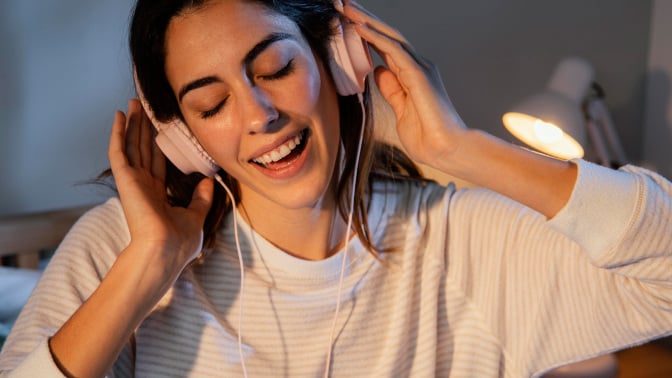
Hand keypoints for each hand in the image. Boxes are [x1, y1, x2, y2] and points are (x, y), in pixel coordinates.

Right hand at [108, 99, 213, 273]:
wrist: (165, 251)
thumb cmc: (179, 242)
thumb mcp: (196, 216)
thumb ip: (201, 197)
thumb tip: (209, 180)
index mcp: (156, 195)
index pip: (156, 162)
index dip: (157, 143)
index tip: (161, 127)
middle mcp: (142, 185)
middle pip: (142, 148)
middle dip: (143, 127)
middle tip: (143, 106)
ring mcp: (132, 181)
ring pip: (131, 144)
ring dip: (131, 123)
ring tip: (133, 103)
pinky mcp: (125, 179)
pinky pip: (119, 150)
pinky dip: (117, 132)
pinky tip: (119, 115)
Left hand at [343, 2, 467, 170]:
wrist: (448, 150)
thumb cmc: (427, 136)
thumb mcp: (400, 110)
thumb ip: (391, 90)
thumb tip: (378, 71)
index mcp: (412, 75)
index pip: (386, 47)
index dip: (367, 33)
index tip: (347, 22)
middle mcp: (417, 66)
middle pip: (387, 35)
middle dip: (365, 19)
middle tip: (343, 4)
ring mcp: (419, 69)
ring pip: (389, 37)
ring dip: (366, 22)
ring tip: (346, 8)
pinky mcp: (418, 75)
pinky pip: (394, 51)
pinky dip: (375, 38)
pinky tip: (360, 28)